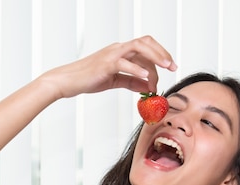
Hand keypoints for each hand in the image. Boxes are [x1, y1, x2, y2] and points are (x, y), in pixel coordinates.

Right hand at [37, 35, 176, 99]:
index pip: (145, 49)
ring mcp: (112, 54)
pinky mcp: (105, 64)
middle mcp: (118, 49)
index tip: (169, 70)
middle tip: (172, 67)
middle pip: (145, 43)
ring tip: (165, 68)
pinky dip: (137, 68)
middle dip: (162, 53)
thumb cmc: (88, 79)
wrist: (67, 81)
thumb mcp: (115, 81)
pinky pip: (124, 63)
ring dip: (155, 57)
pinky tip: (146, 76)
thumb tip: (148, 86)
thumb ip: (132, 81)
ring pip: (138, 47)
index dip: (160, 57)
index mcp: (121, 51)